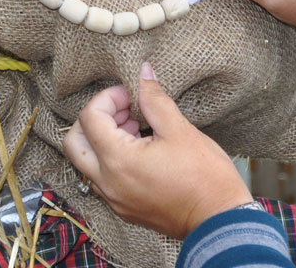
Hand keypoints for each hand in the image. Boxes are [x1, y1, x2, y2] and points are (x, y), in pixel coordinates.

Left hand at [62, 63, 252, 239]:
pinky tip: (140, 150)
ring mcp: (114, 199)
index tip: (131, 94)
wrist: (221, 222)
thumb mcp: (180, 130)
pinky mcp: (124, 208)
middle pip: (74, 142)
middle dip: (94, 118)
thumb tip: (142, 73)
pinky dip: (110, 159)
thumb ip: (154, 99)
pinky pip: (101, 178)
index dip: (108, 98)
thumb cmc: (205, 178)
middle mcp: (108, 183)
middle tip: (124, 110)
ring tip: (136, 129)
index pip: (89, 118)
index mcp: (118, 160)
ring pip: (86, 162)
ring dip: (101, 139)